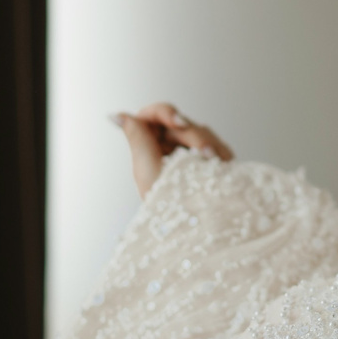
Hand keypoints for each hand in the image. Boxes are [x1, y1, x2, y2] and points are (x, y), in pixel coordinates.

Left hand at [111, 102, 234, 197]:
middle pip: (181, 123)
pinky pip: (217, 145)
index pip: (154, 115)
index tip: (178, 123)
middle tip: (206, 154)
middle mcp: (168, 146)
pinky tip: (221, 165)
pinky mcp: (209, 159)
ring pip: (202, 132)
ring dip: (208, 146)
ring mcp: (189, 151)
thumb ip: (137, 138)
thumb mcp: (148, 170)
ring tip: (213, 163)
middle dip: (193, 136)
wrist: (197, 225)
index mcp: (148, 146)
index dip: (166, 113)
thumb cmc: (167, 204)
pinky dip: (219, 153)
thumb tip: (116, 116)